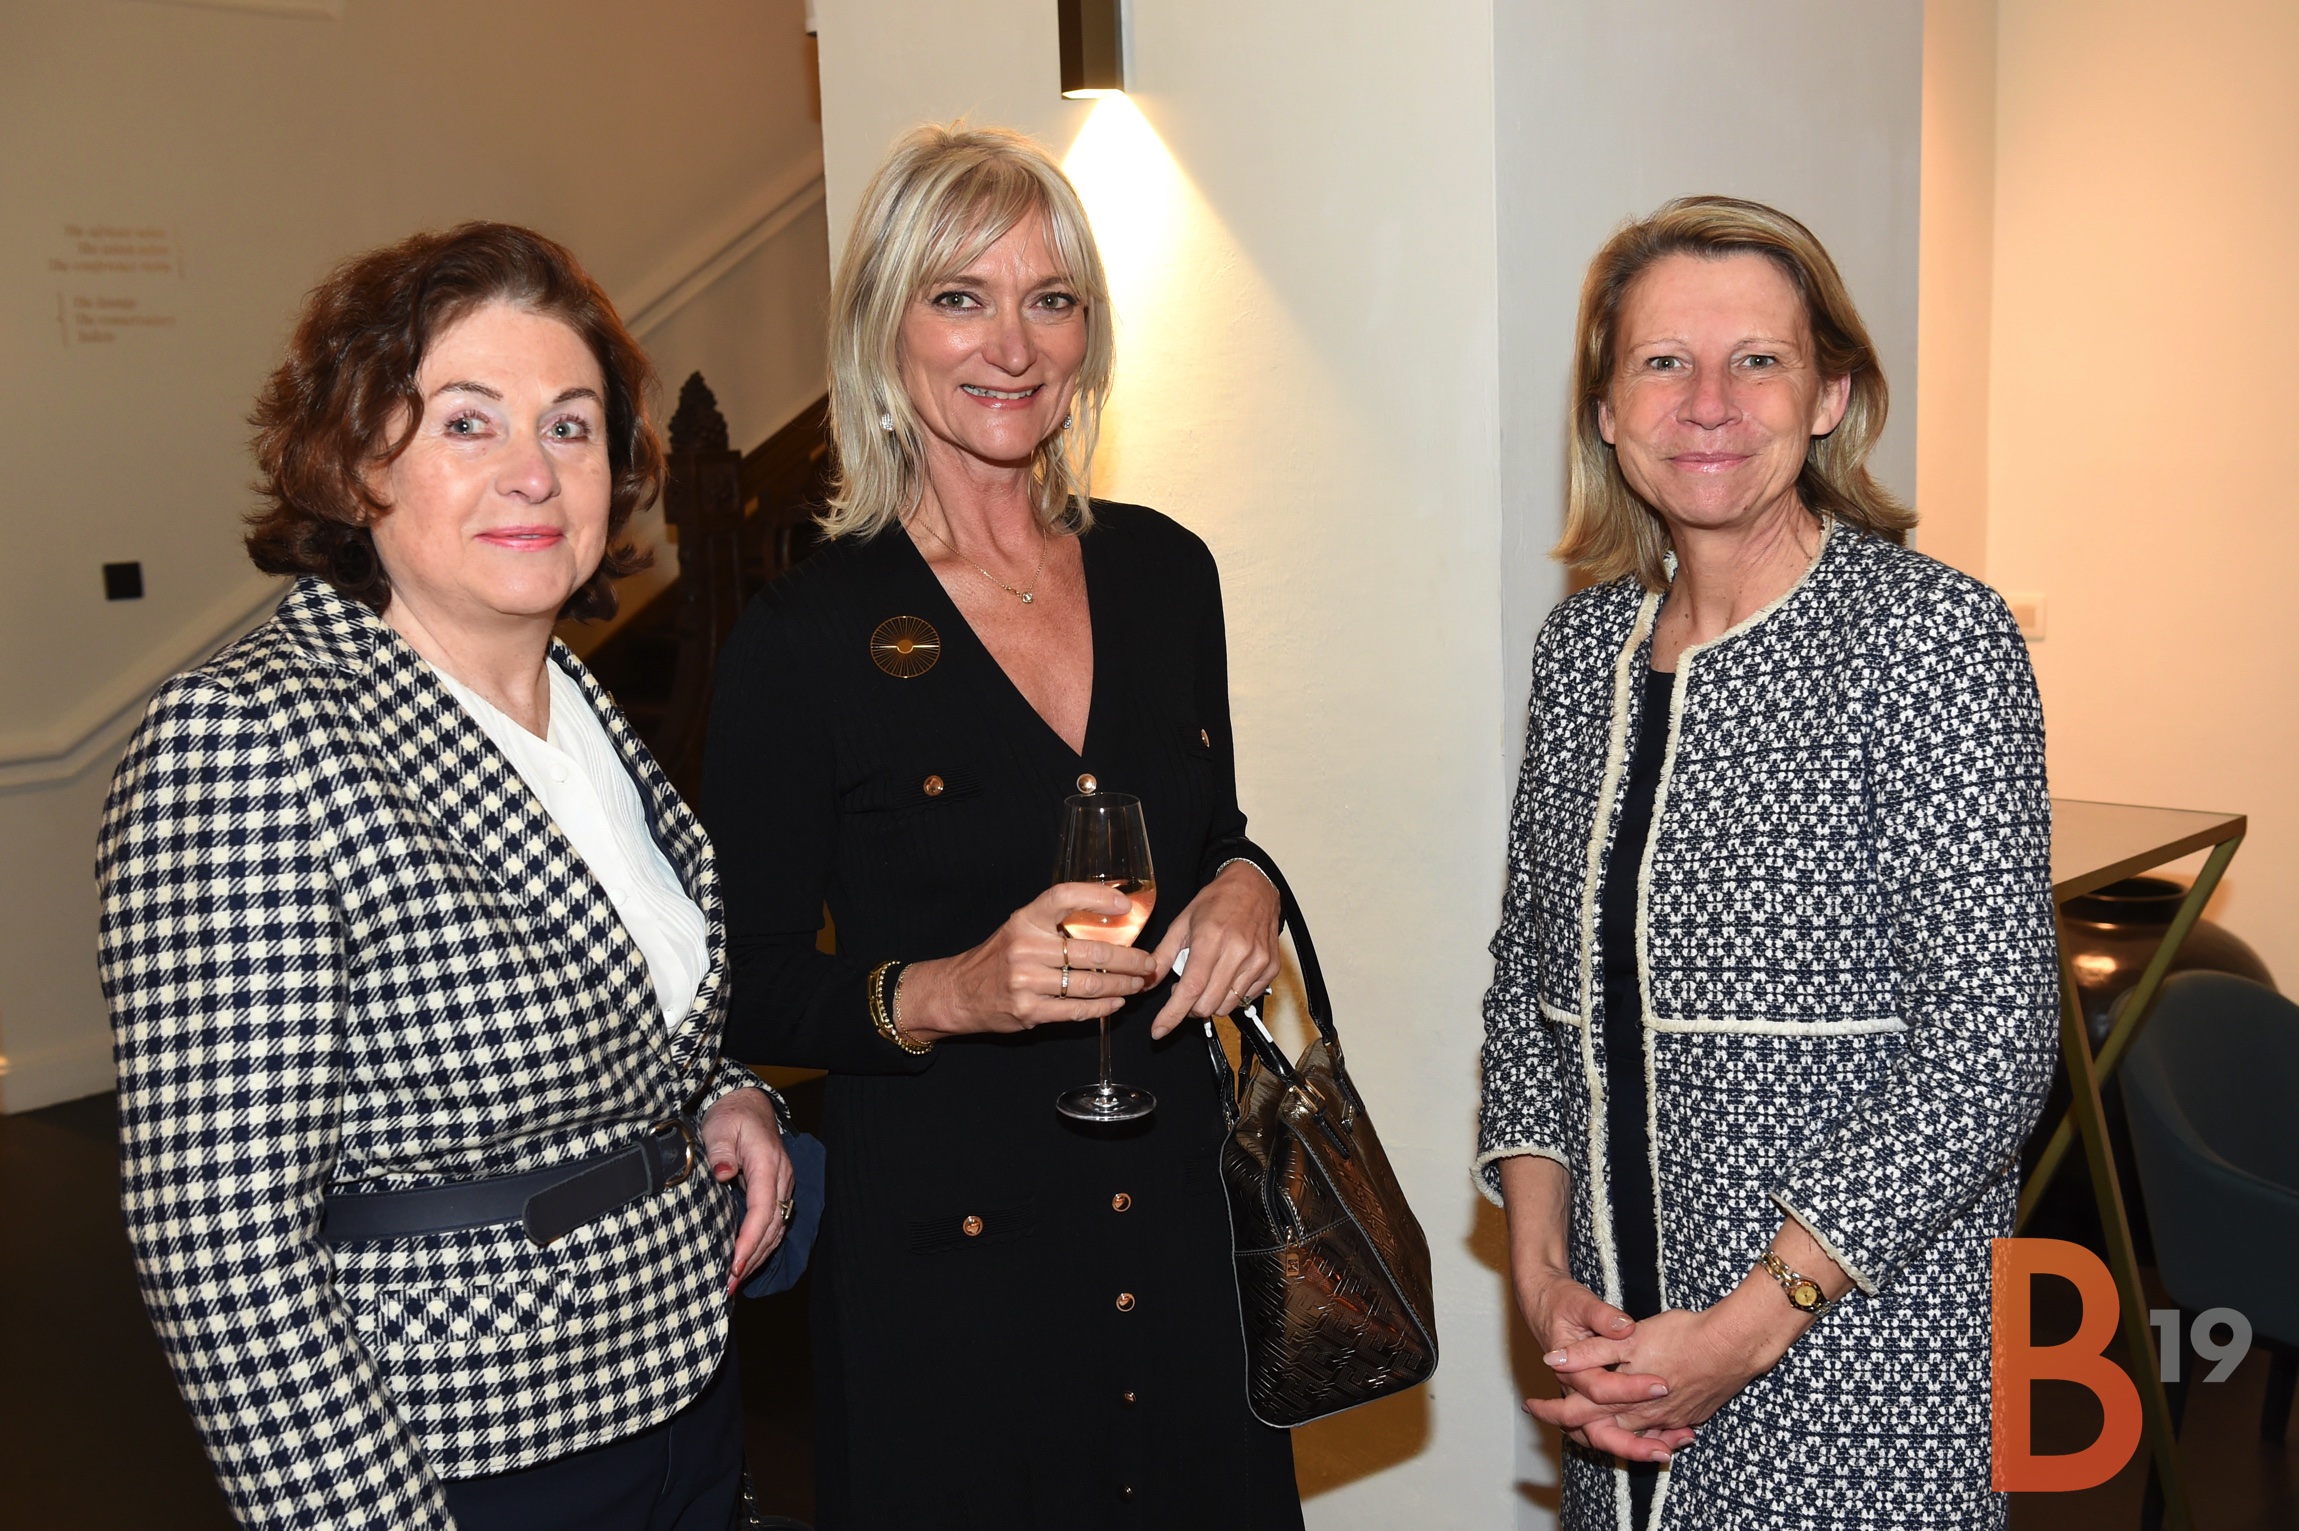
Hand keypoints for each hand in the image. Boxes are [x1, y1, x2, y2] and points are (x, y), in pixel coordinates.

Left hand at [699, 1088, 792, 1295]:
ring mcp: (782, 1187)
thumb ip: (721, 1151)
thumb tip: (723, 1174)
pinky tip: (745, 1263)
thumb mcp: (720, 1127)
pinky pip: (773, 1225)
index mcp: (768, 1162)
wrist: (748, 1106)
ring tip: (734, 1282)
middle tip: (728, 1284)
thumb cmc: (731, 1117)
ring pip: (776, 1230)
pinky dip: (760, 1247)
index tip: (734, 1264)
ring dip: (757, 1258)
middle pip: (772, 1226)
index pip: (763, 1208)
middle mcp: (781, 1178)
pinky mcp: (777, 1193)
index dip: (750, 1239)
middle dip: (751, 1258)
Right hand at [898, 883, 1157, 1038]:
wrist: (958, 992)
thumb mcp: (1020, 928)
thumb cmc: (998, 958)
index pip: (1063, 896)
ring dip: (1122, 986)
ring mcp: (1026, 982)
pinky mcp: (1029, 1011)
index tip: (1125, 906)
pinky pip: (1077, 1010)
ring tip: (1139, 984)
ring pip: (1090, 984)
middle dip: (1130, 959)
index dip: (1097, 898)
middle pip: (1091, 951)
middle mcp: (1025, 948)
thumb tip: (1110, 916)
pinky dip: (1103, 1007)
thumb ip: (1056, 923)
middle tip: (1149, 963)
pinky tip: (1116, 1003)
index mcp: (1025, 920)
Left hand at [1146, 862, 1280, 1038]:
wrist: (1254, 886)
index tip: (1159, 1030)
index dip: (1172, 1014)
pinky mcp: (1271, 968)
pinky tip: (1226, 974)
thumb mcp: (1181, 923)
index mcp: (1211, 938)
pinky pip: (1246, 998)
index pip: (1191, 988)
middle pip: (1208, 1004)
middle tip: (1185, 990)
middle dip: (1190, 1008)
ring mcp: (1258, 961)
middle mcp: (1238, 952)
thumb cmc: (1217, 902)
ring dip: (1210, 1002)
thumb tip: (1145, 982)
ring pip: (1227, 1006)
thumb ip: (1161, 956)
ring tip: (1207, 979)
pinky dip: (1231, 994)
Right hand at [1515, 1264, 1689, 1463]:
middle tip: (1663, 1448)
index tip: (1662, 1385)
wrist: (1543, 1302)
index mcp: (1569, 1369)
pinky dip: (1634, 1437)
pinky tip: (1664, 1438)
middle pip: (1597, 1430)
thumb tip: (1625, 1327)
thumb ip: (1603, 1316)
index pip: (1600, 1389)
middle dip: (1631, 1444)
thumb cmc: (1562, 1302)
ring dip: (1633, 1448)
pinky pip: (1610, 1427)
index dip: (1631, 1389)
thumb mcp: (1581, 1303)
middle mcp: (1573, 1390)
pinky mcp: (1593, 1398)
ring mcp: (1582, 1398)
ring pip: (1602, 1437)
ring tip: (1665, 1452)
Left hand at [1540, 1283, 1806, 1436]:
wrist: (1734, 1346)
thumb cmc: (1681, 1337)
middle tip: (1553, 1417)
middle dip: (1576, 1426)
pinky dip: (1645, 1431)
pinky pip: (1661, 1432)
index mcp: (1623, 1400)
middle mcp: (1644, 1418)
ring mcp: (1670, 1420)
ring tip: (1592, 1422)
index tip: (1532, 1406)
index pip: (1578, 1415)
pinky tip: (1644, 1423)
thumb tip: (1554, 1361)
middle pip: (1602, 1432)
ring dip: (1611, 1431)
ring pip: (1633, 1435)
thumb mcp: (1628, 1340)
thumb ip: (1590, 1353)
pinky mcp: (1691, 1415)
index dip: (1552, 1411)